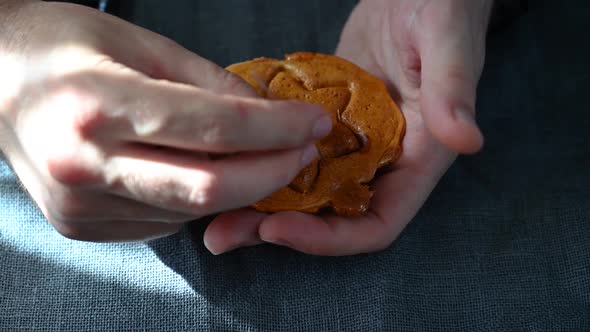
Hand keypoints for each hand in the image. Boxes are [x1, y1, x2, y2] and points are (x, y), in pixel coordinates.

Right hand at [0, 1, 330, 241]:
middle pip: (209, 186)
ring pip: (192, 208)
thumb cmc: (63, 46)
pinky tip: (208, 171)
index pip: (212, 127)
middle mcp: (84, 164)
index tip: (315, 124)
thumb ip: (207, 82)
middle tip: (304, 152)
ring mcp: (81, 205)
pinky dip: (201, 199)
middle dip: (273, 172)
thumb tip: (267, 114)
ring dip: (241, 186)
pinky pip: (166, 220)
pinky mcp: (84, 226)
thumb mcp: (139, 43)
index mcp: (97, 104)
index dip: (276, 128)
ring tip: (264, 158)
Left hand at [204, 0, 491, 254]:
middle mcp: (381, 161)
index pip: (376, 223)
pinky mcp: (325, 121)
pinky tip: (224, 161)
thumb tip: (467, 141)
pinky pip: (291, 151)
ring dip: (261, 202)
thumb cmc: (443, 8)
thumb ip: (454, 91)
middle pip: (330, 216)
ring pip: (304, 189)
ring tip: (211, 213)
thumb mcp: (448, 43)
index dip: (329, 237)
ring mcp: (350, 143)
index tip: (277, 228)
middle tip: (222, 234)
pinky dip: (261, 161)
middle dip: (280, 229)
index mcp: (417, 158)